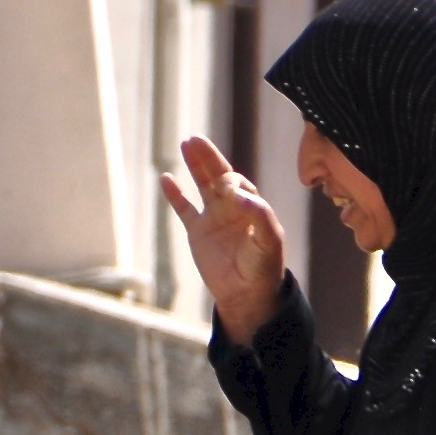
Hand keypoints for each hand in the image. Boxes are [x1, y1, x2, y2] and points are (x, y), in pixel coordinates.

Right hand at [159, 135, 288, 343]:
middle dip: (208, 157)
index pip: (238, 184)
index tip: (226, 191)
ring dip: (195, 165)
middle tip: (195, 139)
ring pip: (201, 185)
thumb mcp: (269, 240)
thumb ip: (260, 215)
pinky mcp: (197, 232)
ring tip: (185, 144)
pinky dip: (175, 194)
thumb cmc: (263, 268)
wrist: (247, 295)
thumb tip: (238, 195)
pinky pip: (184, 209)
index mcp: (251, 207)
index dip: (230, 182)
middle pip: (218, 175)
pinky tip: (166, 178)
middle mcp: (232, 208)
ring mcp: (213, 218)